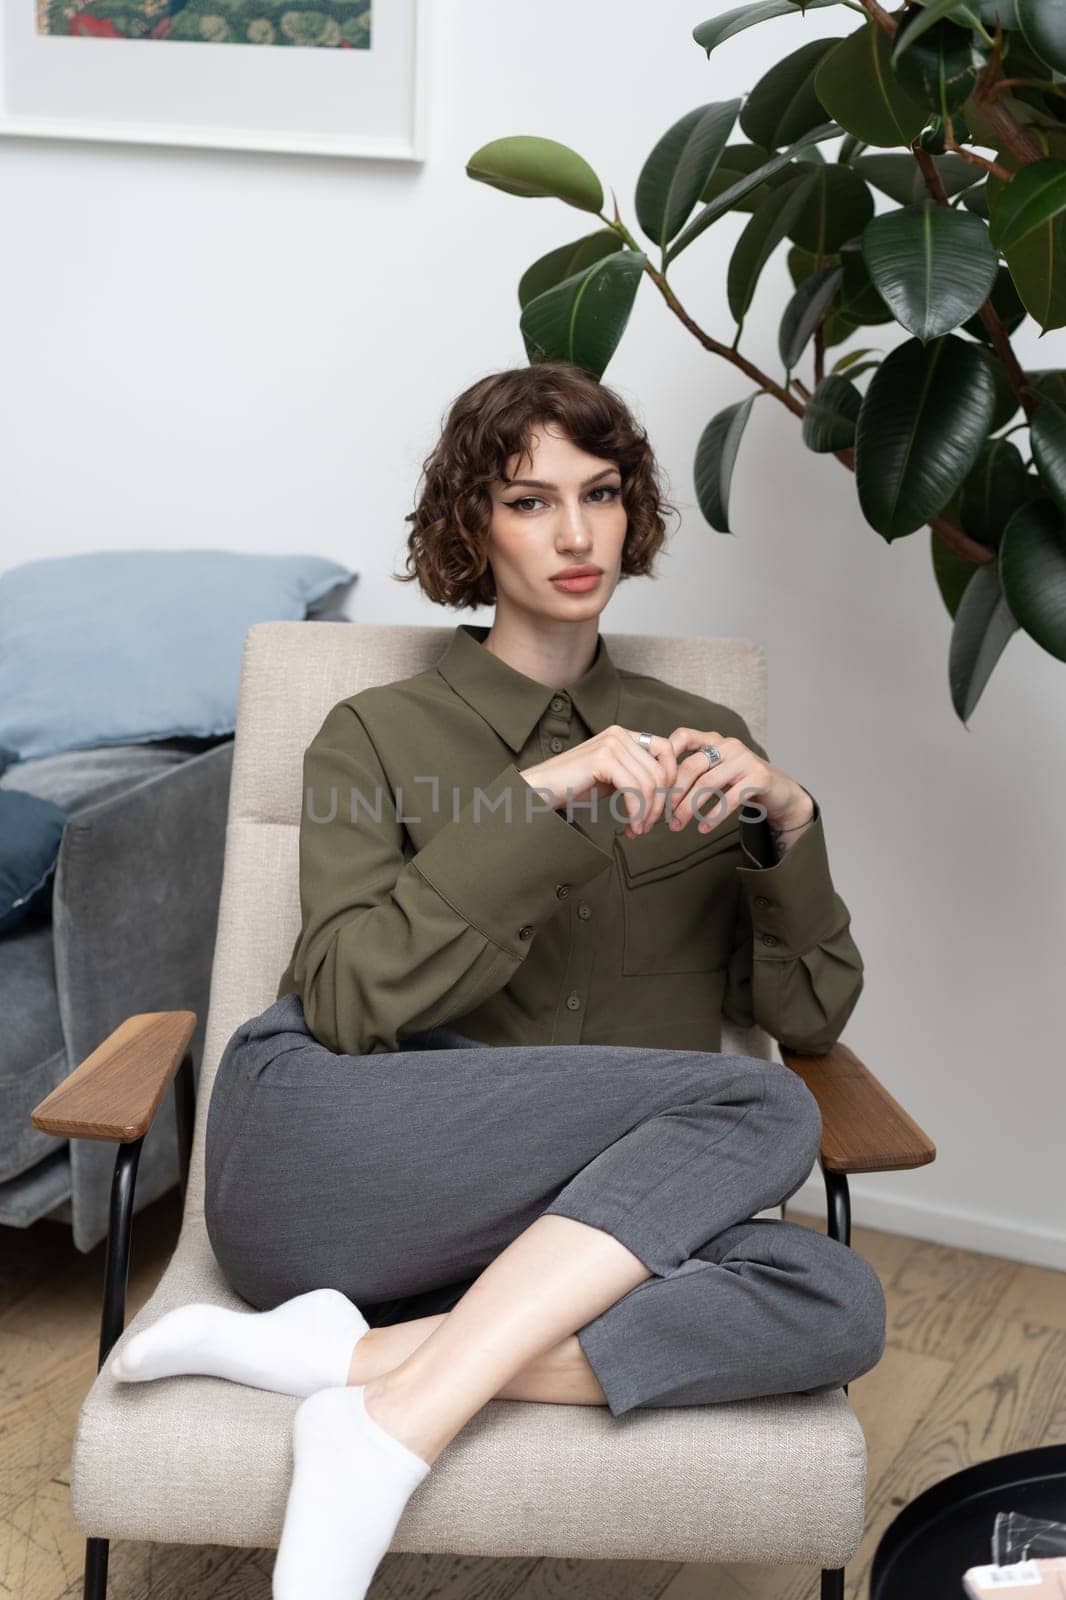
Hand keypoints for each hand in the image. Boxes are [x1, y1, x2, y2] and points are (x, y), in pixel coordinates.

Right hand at [520, 725, 681, 838]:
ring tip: (637, 828)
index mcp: (623, 735)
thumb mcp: (612, 778)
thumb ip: (635, 776)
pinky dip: (636, 811)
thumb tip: (666, 791)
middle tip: (648, 825)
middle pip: (661, 769)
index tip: (662, 807)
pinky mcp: (602, 759)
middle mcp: (619, 734)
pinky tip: (630, 825)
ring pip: (650, 782)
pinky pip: (634, 788)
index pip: (667, 750)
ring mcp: (611, 744)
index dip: (671, 780)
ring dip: (648, 812)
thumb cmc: (572, 787)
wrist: (538, 790)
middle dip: (660, 803)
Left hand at [656, 727, 813, 835]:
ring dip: (688, 807)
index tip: (650, 780)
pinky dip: (714, 815)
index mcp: (713, 740)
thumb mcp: (714, 772)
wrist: (779, 792)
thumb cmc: (738, 783)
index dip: (665, 755)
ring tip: (677, 826)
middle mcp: (728, 745)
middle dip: (673, 793)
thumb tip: (653, 794)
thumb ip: (690, 774)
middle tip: (661, 816)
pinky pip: (730, 798)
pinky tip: (703, 828)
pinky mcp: (759, 777)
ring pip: (708, 783)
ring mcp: (745, 759)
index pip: (683, 736)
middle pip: (691, 766)